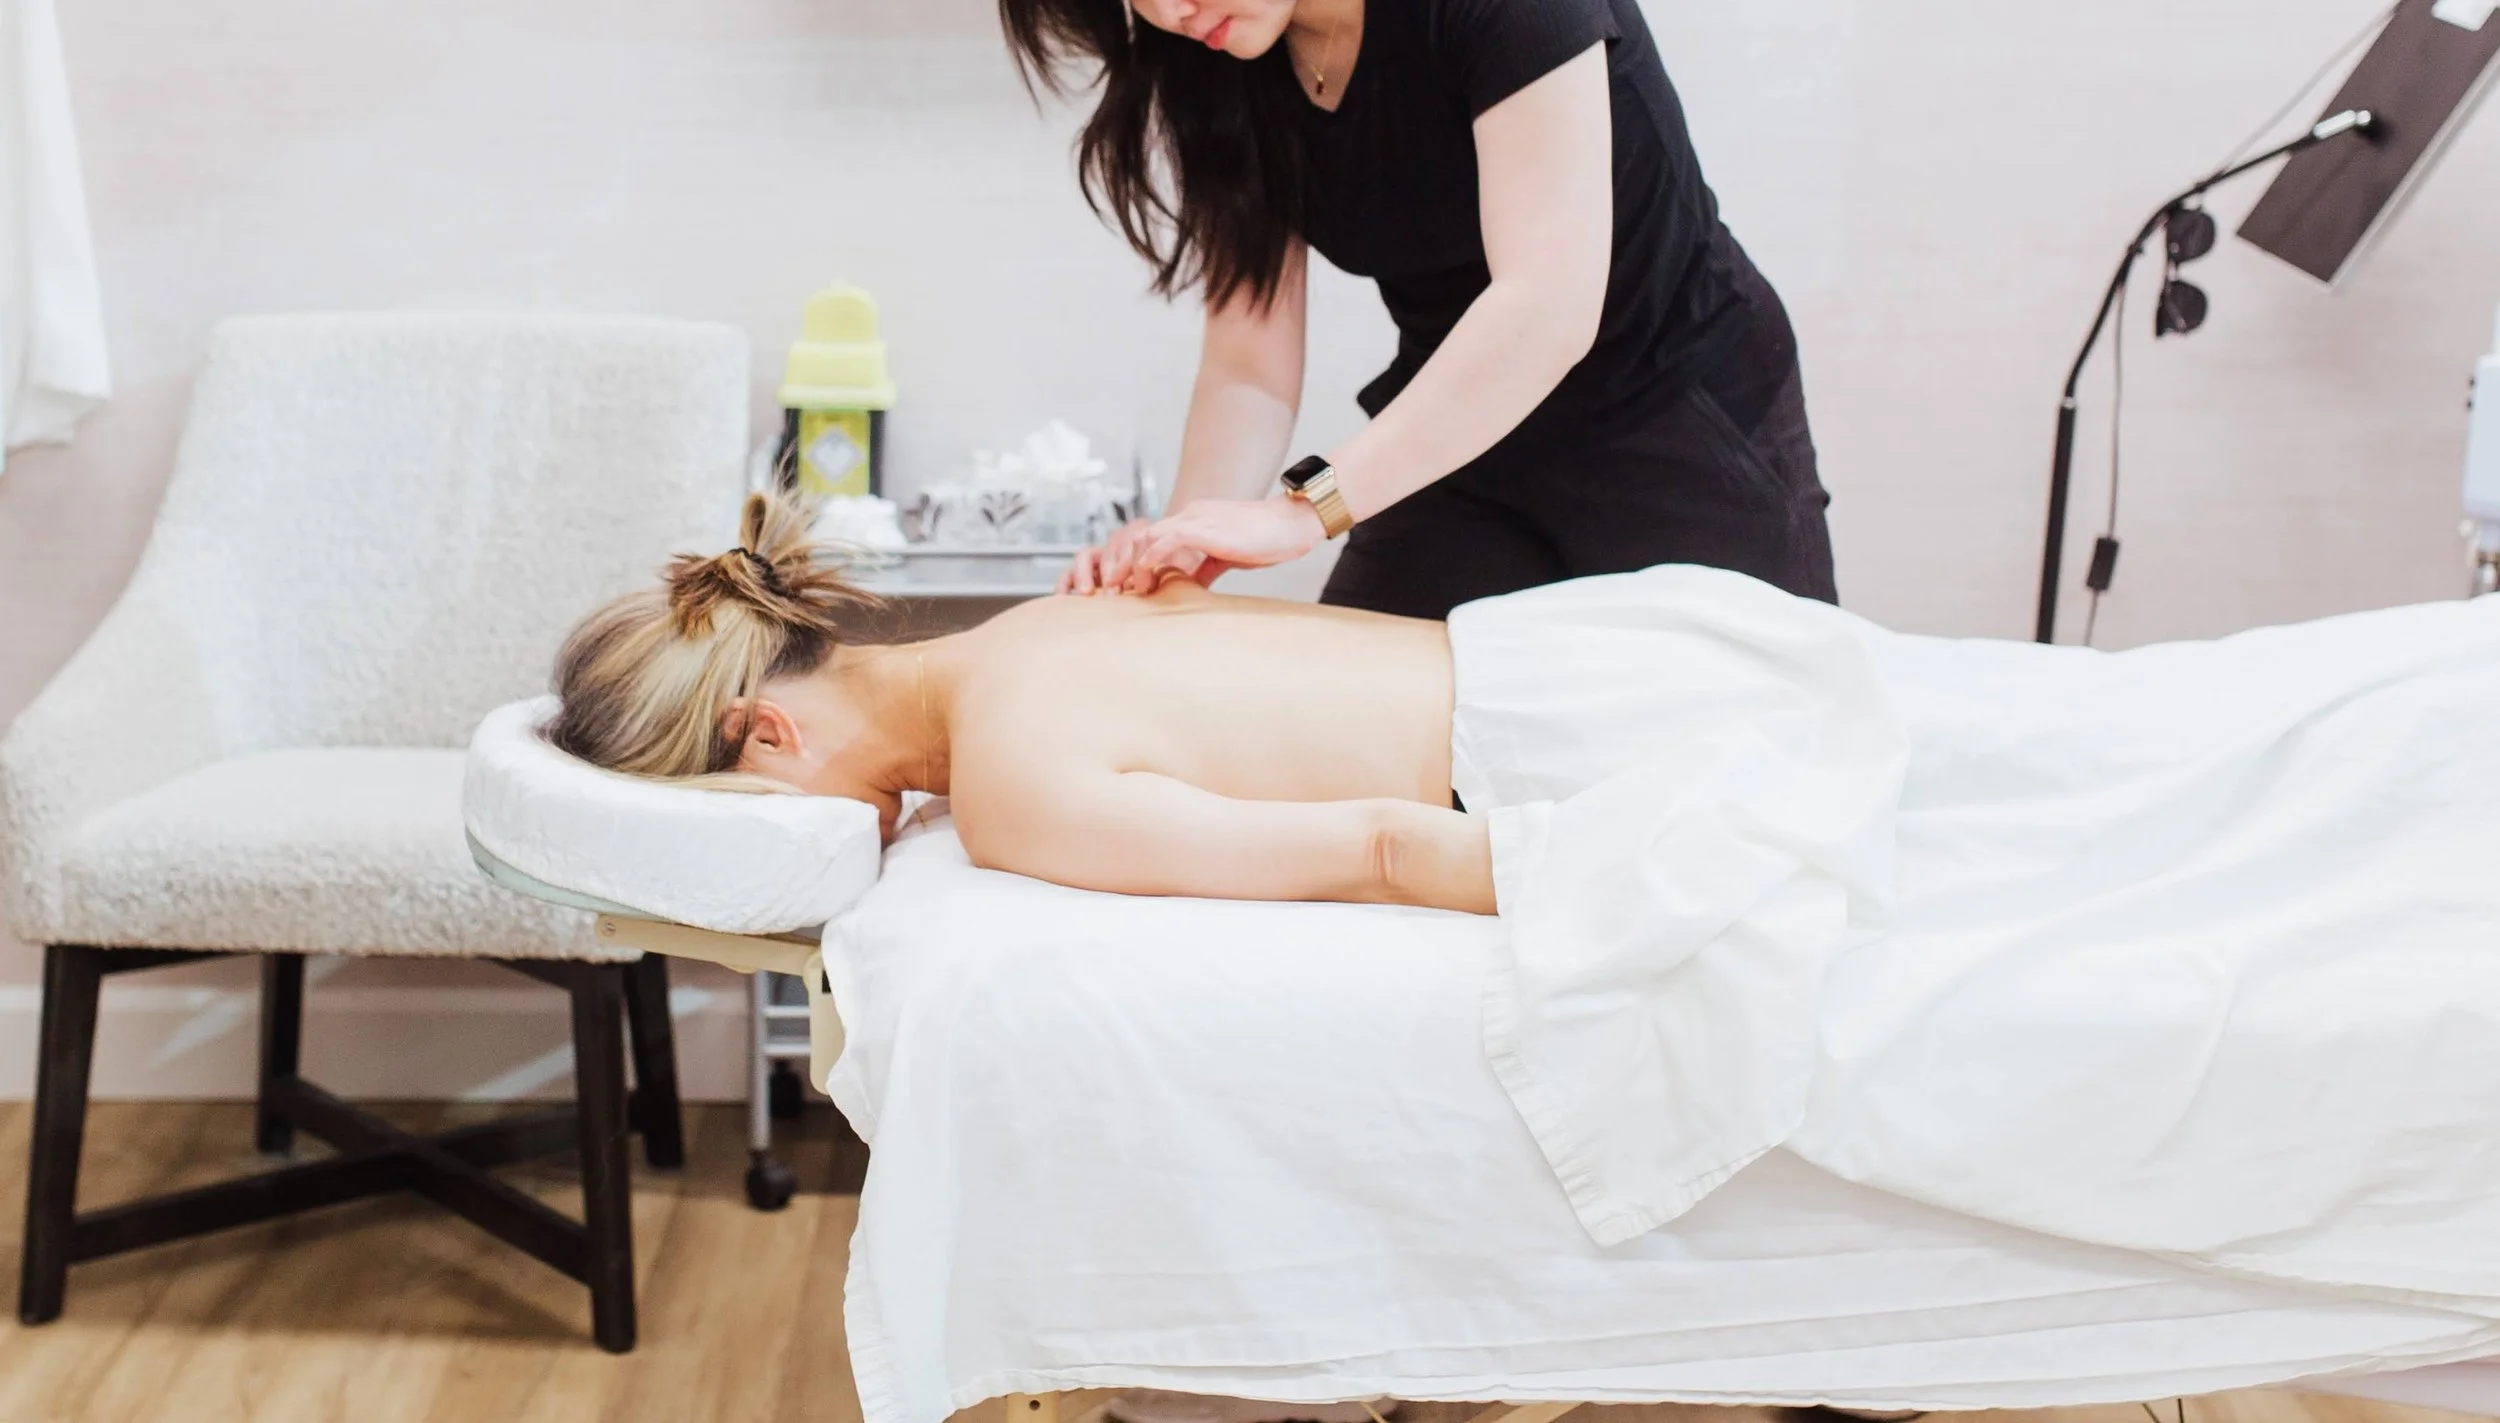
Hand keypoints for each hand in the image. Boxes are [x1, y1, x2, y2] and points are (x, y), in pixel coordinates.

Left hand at [1119, 497, 1326, 593]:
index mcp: (1196, 519)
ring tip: (1130, 589)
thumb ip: (1206, 567)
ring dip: (1133, 564)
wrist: (1292, 523)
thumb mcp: (1229, 555)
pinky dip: (1152, 556)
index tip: (1131, 586)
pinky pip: (1168, 539)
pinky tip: (1145, 573)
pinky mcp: (1206, 528)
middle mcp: (1191, 514)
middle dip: (1125, 564)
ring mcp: (1197, 518)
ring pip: (1148, 537)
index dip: (1137, 561)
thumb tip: (1191, 585)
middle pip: (1142, 536)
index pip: (1154, 537)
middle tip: (1117, 591)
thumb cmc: (1268, 539)